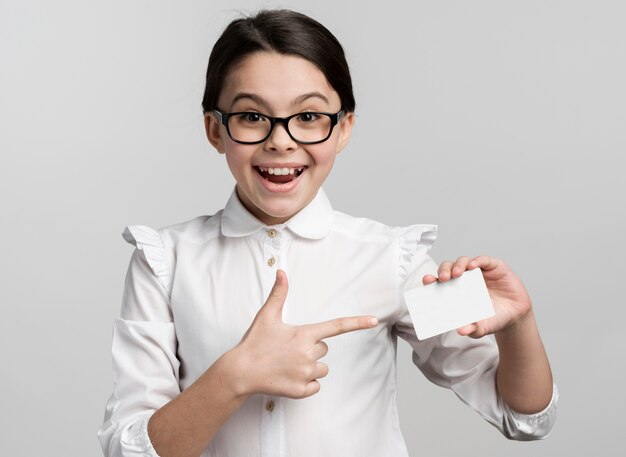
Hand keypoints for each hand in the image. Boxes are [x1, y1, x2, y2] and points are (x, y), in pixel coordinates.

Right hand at [232, 269, 378, 398]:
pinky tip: (288, 377)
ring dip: (309, 367)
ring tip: (287, 364)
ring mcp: (305, 373)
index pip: (336, 326)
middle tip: (289, 349)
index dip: (357, 322)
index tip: (374, 320)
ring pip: (322, 368)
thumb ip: (279, 294)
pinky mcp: (302, 390)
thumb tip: (281, 272)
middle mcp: (308, 353)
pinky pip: (315, 386)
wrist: (240, 372)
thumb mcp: (267, 316)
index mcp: (304, 334)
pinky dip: (306, 384)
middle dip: (311, 349)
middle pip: (324, 349)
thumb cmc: (254, 342)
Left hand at [422, 256, 531, 337]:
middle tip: (443, 278)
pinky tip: (473, 266)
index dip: (432, 279)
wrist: (515, 316)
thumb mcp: (481, 327)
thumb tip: (461, 331)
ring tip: (457, 273)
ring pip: (463, 261)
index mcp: (456, 290)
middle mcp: (465, 278)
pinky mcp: (494, 266)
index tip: (427, 281)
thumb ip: (472, 329)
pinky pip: (483, 260)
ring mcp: (479, 271)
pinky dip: (477, 261)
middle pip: (449, 267)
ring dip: (458, 265)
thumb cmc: (493, 318)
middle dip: (444, 270)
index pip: (439, 281)